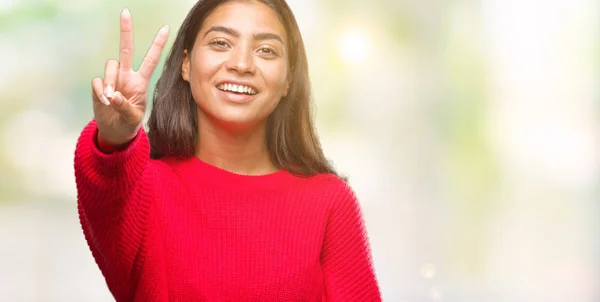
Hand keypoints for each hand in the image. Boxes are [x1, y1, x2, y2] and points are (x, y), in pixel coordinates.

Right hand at [91, 8, 168, 145]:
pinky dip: (99, 91)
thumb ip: (125, 107)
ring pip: (110, 65)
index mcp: (141, 82)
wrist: (115, 131)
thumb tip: (113, 95)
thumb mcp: (133, 119)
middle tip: (125, 12)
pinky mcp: (99, 86)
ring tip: (109, 99)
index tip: (166, 28)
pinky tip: (103, 101)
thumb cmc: (129, 124)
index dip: (158, 45)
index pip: (151, 60)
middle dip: (126, 31)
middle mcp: (127, 76)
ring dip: (109, 80)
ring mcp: (112, 79)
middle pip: (126, 49)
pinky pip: (96, 81)